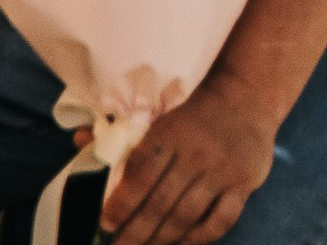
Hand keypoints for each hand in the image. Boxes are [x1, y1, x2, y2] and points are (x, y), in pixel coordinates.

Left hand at [98, 77, 277, 244]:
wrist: (247, 96)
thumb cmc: (194, 114)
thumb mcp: (160, 117)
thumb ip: (121, 135)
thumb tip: (78, 139)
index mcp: (171, 134)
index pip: (141, 175)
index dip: (121, 204)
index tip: (106, 224)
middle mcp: (196, 153)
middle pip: (160, 203)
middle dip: (134, 233)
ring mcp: (223, 171)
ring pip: (186, 216)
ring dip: (161, 239)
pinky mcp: (244, 183)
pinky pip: (220, 220)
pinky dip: (198, 238)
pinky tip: (182, 242)